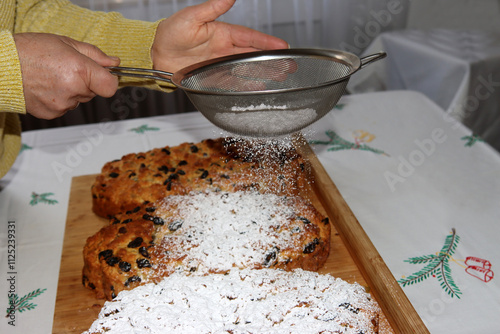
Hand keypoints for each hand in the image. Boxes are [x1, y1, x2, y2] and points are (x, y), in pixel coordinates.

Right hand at [14, 33, 119, 118]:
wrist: (1, 67)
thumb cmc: (30, 50)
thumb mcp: (66, 43)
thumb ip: (94, 55)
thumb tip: (113, 63)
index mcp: (79, 71)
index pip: (110, 86)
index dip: (109, 80)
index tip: (103, 75)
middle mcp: (73, 90)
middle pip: (94, 92)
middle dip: (86, 82)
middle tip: (66, 69)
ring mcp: (62, 105)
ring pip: (79, 100)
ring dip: (72, 91)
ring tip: (52, 77)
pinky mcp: (52, 114)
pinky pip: (65, 107)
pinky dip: (60, 99)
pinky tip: (46, 87)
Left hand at [151, 0, 288, 73]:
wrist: (154, 53)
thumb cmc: (170, 32)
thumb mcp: (191, 17)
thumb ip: (212, 8)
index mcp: (222, 33)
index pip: (250, 38)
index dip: (267, 42)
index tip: (283, 46)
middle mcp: (223, 50)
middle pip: (253, 56)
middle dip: (271, 60)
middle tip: (289, 66)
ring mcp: (218, 64)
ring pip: (245, 70)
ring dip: (262, 74)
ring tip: (279, 77)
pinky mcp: (211, 77)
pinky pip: (232, 83)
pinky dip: (245, 86)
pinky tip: (257, 88)